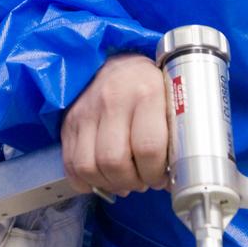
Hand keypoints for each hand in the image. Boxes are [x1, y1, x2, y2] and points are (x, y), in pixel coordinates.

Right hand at [60, 54, 169, 195]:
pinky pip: (70, 164)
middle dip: (132, 182)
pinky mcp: (69, 122)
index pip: (148, 147)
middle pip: (115, 161)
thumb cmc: (149, 86)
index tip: (161, 178)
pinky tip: (102, 178)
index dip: (156, 173)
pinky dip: (85, 181)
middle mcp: (112, 99)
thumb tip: (178, 175)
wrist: (116, 62)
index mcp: (146, 92)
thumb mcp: (171, 97)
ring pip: (89, 167)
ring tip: (124, 180)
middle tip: (143, 181)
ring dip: (109, 183)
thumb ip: (177, 131)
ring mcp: (86, 111)